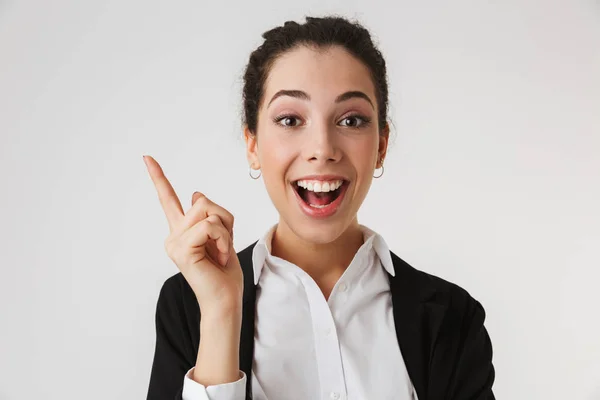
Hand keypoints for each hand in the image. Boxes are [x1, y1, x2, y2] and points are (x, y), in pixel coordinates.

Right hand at [143, 155, 242, 315]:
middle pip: (202, 202)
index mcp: (182, 231)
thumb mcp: (223, 236)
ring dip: (225, 231)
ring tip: (220, 253)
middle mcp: (173, 235)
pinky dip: (223, 239)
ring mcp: (174, 243)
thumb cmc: (225, 272)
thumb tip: (196, 194)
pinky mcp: (181, 250)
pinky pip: (209, 226)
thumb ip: (210, 217)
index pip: (168, 199)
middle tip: (223, 247)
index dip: (158, 177)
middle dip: (224, 220)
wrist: (225, 299)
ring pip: (207, 212)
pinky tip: (219, 257)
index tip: (147, 158)